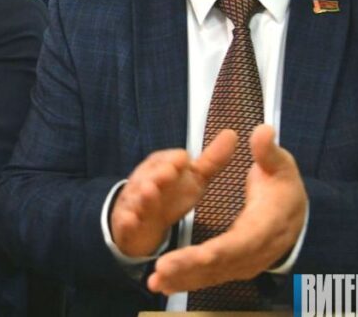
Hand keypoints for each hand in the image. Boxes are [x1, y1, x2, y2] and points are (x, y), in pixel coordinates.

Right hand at [110, 130, 236, 256]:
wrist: (142, 221)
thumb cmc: (171, 195)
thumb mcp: (194, 178)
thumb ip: (212, 159)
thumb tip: (232, 133)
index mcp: (162, 166)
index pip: (170, 159)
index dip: (176, 161)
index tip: (182, 162)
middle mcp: (146, 181)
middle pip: (152, 176)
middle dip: (158, 174)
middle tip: (168, 173)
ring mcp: (134, 202)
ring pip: (137, 198)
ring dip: (144, 196)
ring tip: (149, 192)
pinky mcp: (127, 223)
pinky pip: (125, 222)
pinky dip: (127, 222)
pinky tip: (130, 221)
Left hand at [146, 125, 306, 295]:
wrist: (297, 214)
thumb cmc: (283, 185)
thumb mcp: (280, 165)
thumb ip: (268, 152)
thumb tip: (263, 131)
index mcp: (266, 225)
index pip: (240, 242)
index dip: (214, 251)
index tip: (190, 256)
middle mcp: (256, 251)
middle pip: (221, 264)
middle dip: (190, 269)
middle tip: (160, 272)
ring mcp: (245, 263)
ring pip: (213, 275)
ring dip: (183, 280)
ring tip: (155, 283)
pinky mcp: (235, 267)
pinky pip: (209, 277)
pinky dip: (186, 282)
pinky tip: (163, 286)